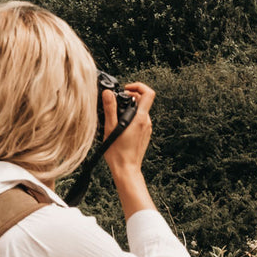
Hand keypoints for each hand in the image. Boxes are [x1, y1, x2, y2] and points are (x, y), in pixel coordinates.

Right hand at [101, 81, 156, 218]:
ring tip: (115, 115)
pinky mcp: (144, 134)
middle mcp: (146, 122)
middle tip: (116, 101)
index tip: (126, 89)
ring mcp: (146, 129)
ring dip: (129, 108)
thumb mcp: (110, 128)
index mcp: (140, 118)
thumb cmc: (118, 152)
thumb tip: (108, 93)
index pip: (148, 93)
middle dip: (130, 97)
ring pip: (140, 111)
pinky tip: (119, 125)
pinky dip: (130, 118)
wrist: (126, 170)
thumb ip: (110, 109)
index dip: (138, 86)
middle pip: (143, 101)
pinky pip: (139, 120)